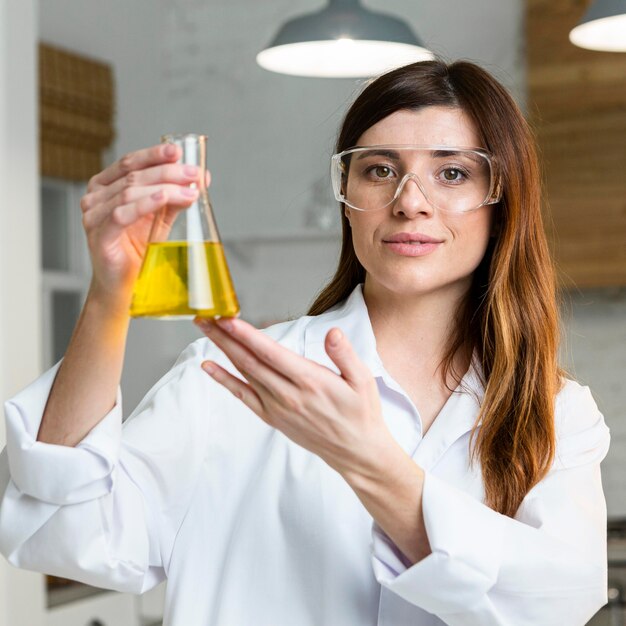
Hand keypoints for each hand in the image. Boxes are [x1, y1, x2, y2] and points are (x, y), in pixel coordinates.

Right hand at [80, 144, 206, 304]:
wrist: (125, 286)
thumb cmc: (139, 250)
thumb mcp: (161, 217)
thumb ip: (176, 196)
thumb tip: (201, 177)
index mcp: (106, 186)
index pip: (130, 162)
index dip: (155, 154)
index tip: (179, 151)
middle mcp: (95, 197)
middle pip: (133, 175)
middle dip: (167, 172)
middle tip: (193, 174)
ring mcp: (93, 216)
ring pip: (130, 192)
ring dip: (164, 187)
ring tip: (189, 190)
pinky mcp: (99, 235)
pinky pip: (122, 214)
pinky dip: (145, 203)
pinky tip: (164, 198)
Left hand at [194, 317, 395, 476]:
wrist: (355, 452)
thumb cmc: (360, 412)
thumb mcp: (363, 380)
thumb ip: (345, 354)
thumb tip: (332, 332)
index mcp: (310, 381)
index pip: (271, 353)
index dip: (247, 335)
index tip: (228, 318)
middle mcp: (288, 394)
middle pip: (249, 360)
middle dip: (225, 336)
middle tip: (206, 316)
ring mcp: (277, 407)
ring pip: (243, 373)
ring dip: (222, 350)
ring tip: (207, 329)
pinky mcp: (272, 417)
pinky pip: (242, 395)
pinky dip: (224, 380)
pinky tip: (208, 366)